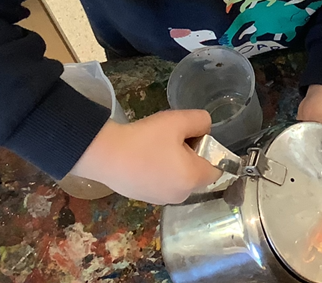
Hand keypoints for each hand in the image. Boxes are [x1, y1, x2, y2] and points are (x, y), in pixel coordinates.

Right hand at [68, 110, 220, 204]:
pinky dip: (159, 170)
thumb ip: (202, 121)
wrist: (104, 155)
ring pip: (179, 177)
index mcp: (192, 179)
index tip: (193, 137)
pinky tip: (144, 156)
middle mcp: (180, 196)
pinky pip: (162, 182)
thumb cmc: (145, 139)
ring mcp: (160, 200)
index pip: (218, 168)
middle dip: (191, 155)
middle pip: (198, 173)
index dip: (211, 150)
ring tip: (155, 146)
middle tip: (172, 139)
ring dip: (174, 162)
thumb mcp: (179, 120)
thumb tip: (205, 129)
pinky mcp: (144, 198)